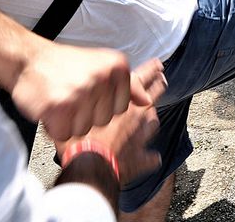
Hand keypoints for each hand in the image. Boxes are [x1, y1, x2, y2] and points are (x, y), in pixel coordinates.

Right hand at [11, 42, 144, 141]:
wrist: (30, 60)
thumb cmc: (66, 65)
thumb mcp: (104, 65)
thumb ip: (129, 85)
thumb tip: (147, 101)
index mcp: (117, 67)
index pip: (122, 107)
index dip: (103, 105)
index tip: (90, 92)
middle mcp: (102, 78)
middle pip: (104, 120)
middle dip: (86, 114)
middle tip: (72, 95)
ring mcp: (81, 93)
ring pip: (84, 129)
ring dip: (70, 122)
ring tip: (62, 100)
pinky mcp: (59, 108)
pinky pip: (64, 134)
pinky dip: (55, 127)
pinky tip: (51, 109)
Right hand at [54, 59, 167, 184]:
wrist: (86, 168)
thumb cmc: (77, 140)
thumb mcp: (75, 112)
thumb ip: (80, 103)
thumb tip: (72, 97)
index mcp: (120, 102)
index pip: (139, 80)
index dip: (150, 70)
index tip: (157, 65)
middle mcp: (134, 117)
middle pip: (151, 97)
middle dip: (157, 87)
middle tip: (162, 80)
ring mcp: (139, 138)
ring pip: (152, 123)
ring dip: (152, 119)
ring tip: (152, 115)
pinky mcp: (139, 160)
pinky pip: (150, 158)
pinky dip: (151, 157)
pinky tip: (153, 158)